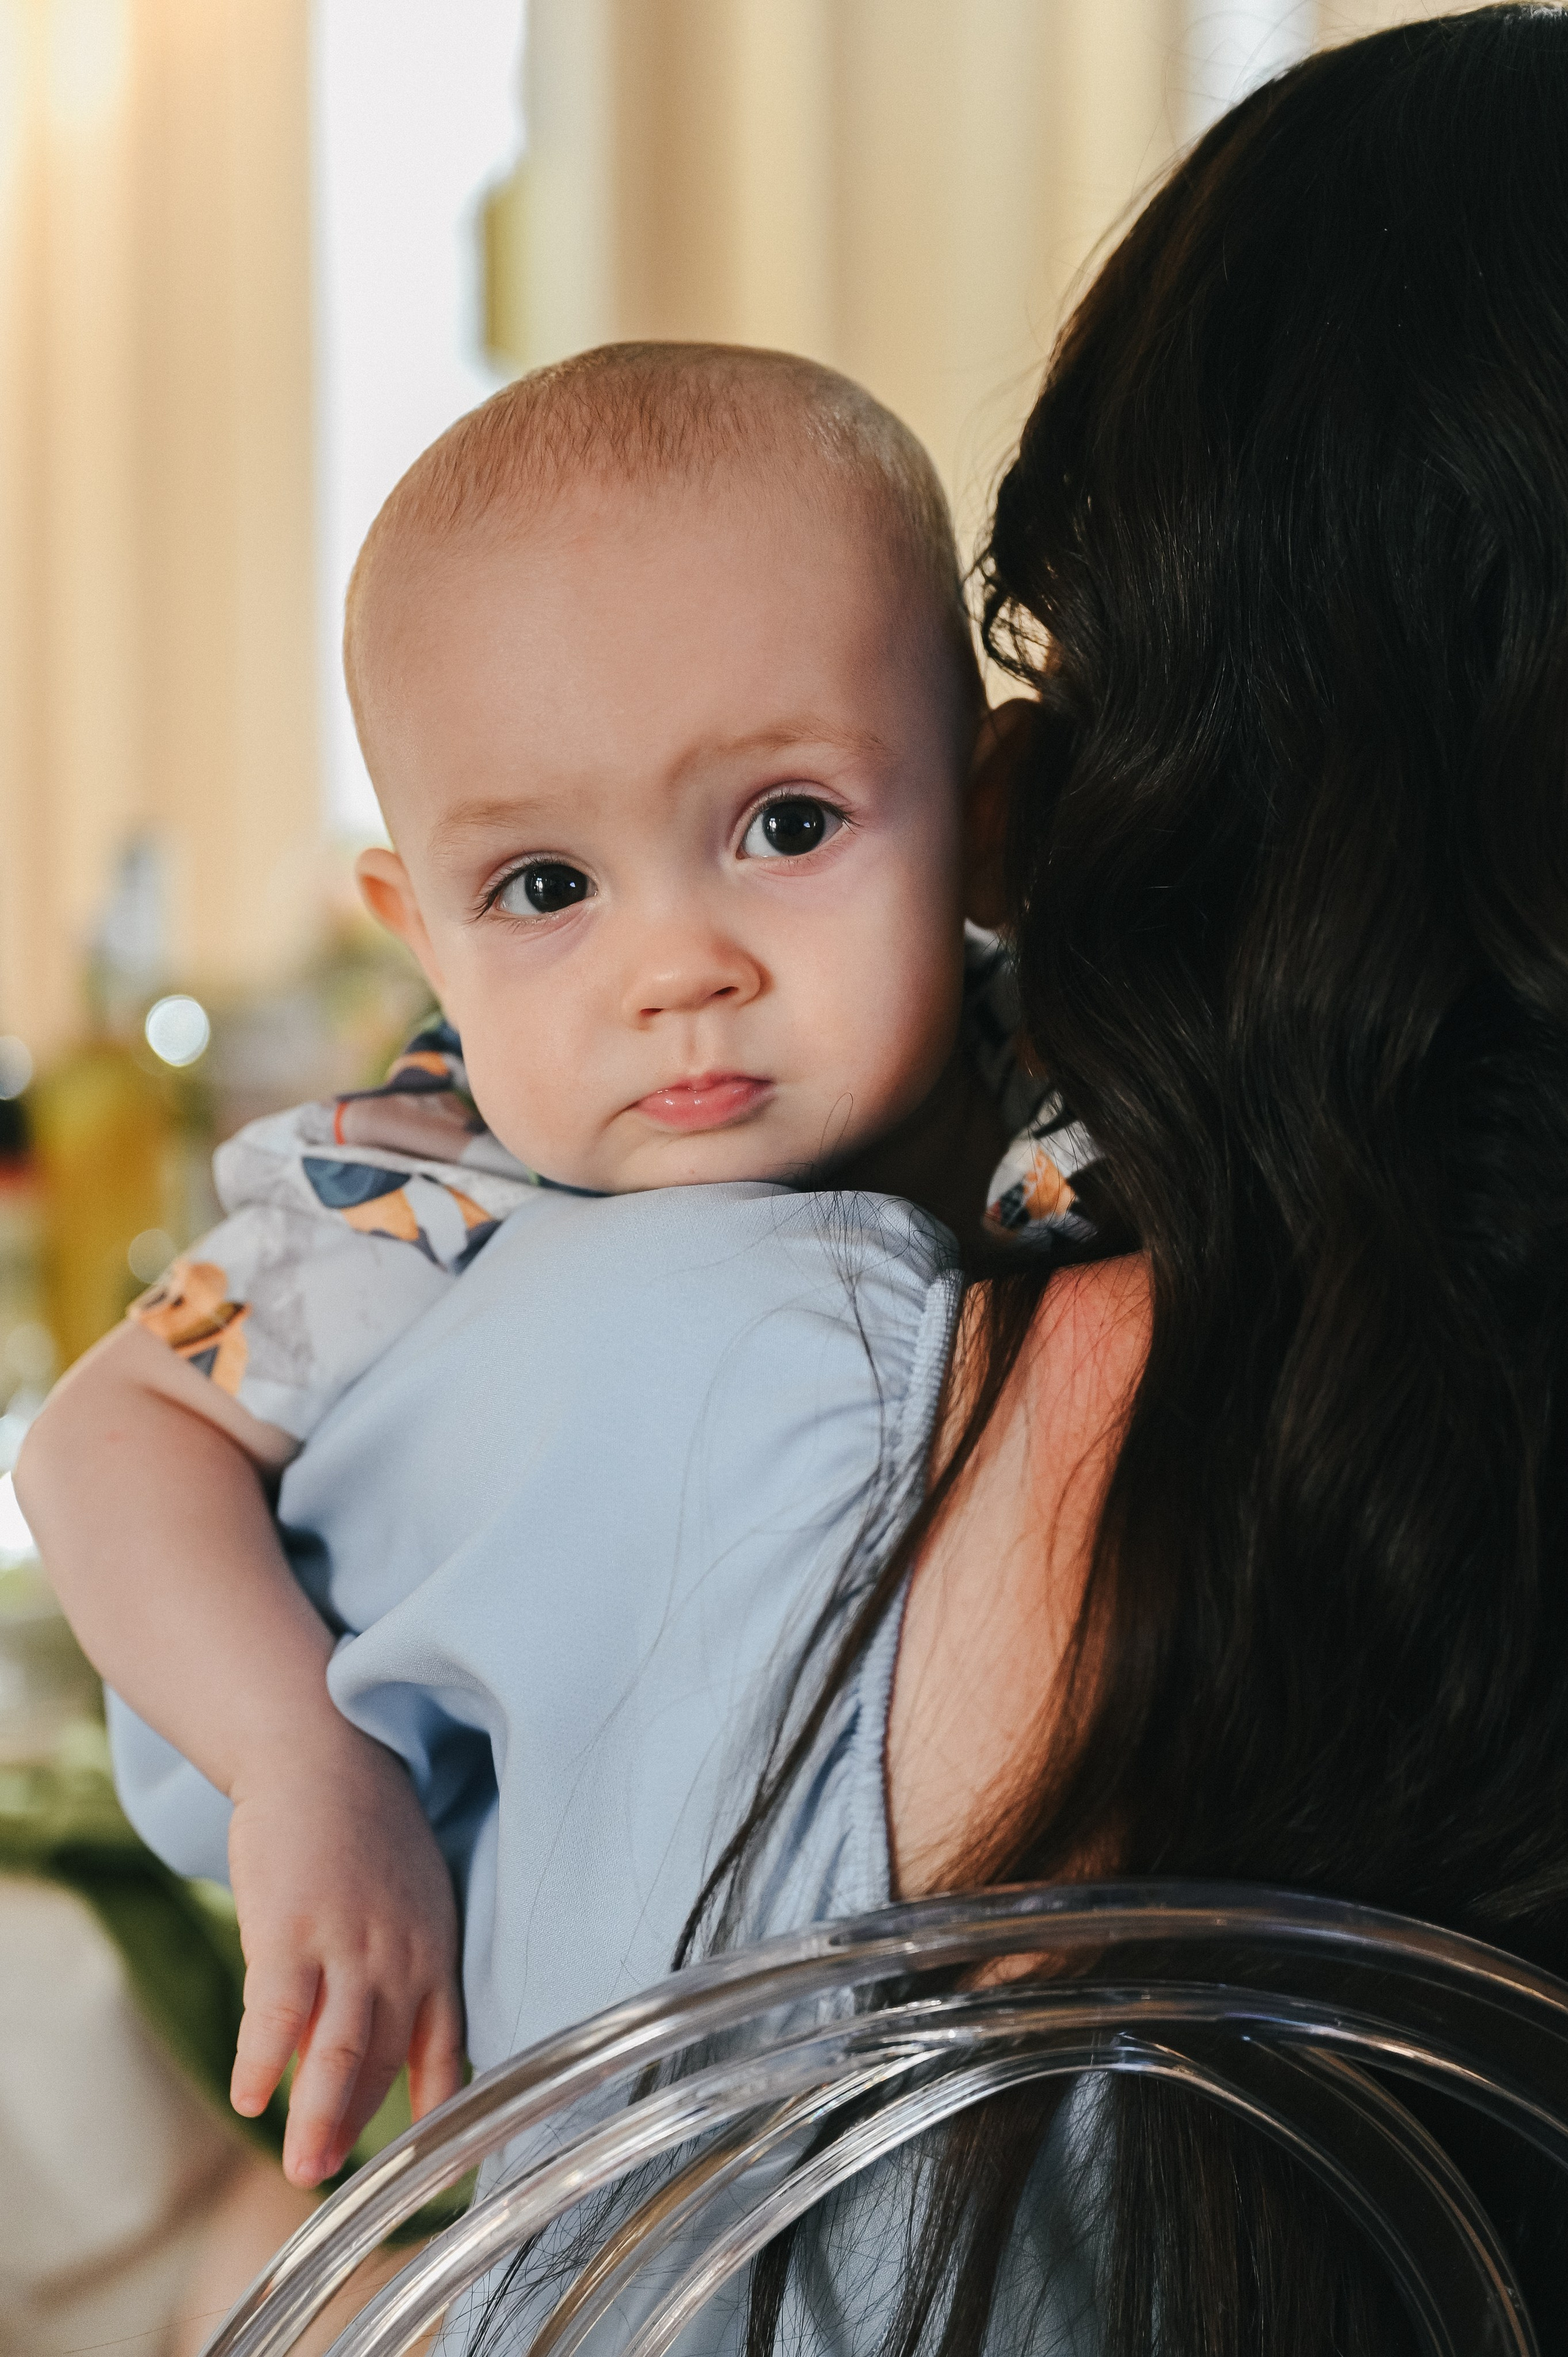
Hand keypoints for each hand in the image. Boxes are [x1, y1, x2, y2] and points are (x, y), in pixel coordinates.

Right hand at [225, 1726, 464, 2188]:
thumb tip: (380, 2035)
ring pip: (337, 2051)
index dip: (435, 2107)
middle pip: (381, 2060)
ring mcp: (347, 1942)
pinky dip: (263, 2061)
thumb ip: (407, 1964)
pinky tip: (250, 2096)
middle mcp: (400, 1953)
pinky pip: (278, 2013)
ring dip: (318, 2120)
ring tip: (302, 2172)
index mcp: (435, 1948)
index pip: (447, 2045)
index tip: (429, 2162)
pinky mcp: (290, 1928)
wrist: (322, 1754)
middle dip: (355, 2127)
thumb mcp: (411, 1894)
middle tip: (326, 2182)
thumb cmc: (363, 1829)